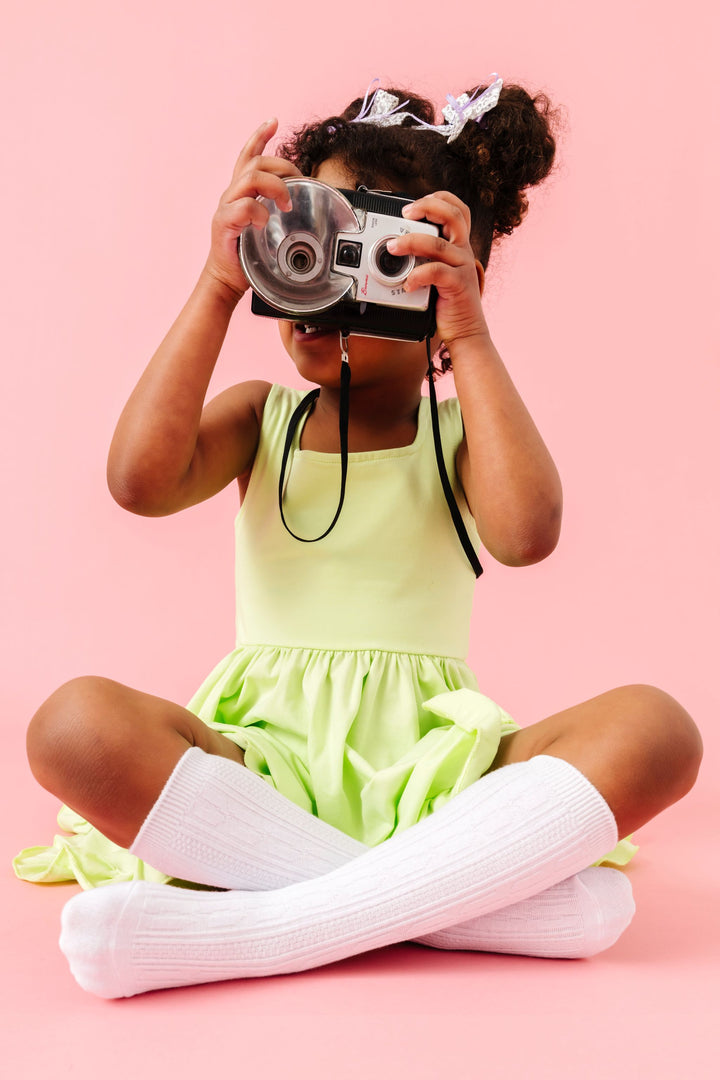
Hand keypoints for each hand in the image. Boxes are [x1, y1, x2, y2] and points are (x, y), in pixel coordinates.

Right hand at [203, 118, 301, 300]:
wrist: (226, 279)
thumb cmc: (247, 256)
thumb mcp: (267, 228)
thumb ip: (278, 212)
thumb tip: (303, 206)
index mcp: (241, 192)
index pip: (248, 155)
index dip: (260, 135)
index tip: (274, 121)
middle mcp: (232, 194)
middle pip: (255, 163)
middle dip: (282, 167)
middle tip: (298, 183)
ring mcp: (226, 207)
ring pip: (250, 178)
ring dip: (275, 187)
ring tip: (286, 204)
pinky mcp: (223, 223)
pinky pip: (243, 206)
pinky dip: (258, 212)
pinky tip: (264, 222)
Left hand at [387, 191, 489, 348]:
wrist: (465, 331)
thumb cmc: (447, 302)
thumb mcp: (436, 273)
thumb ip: (423, 258)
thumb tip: (394, 246)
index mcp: (459, 245)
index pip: (458, 210)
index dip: (439, 199)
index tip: (416, 204)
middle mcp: (463, 252)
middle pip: (453, 216)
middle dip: (427, 208)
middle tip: (405, 214)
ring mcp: (462, 267)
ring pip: (437, 243)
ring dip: (410, 242)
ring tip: (392, 248)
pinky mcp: (458, 284)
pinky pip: (436, 272)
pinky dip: (417, 275)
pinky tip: (408, 283)